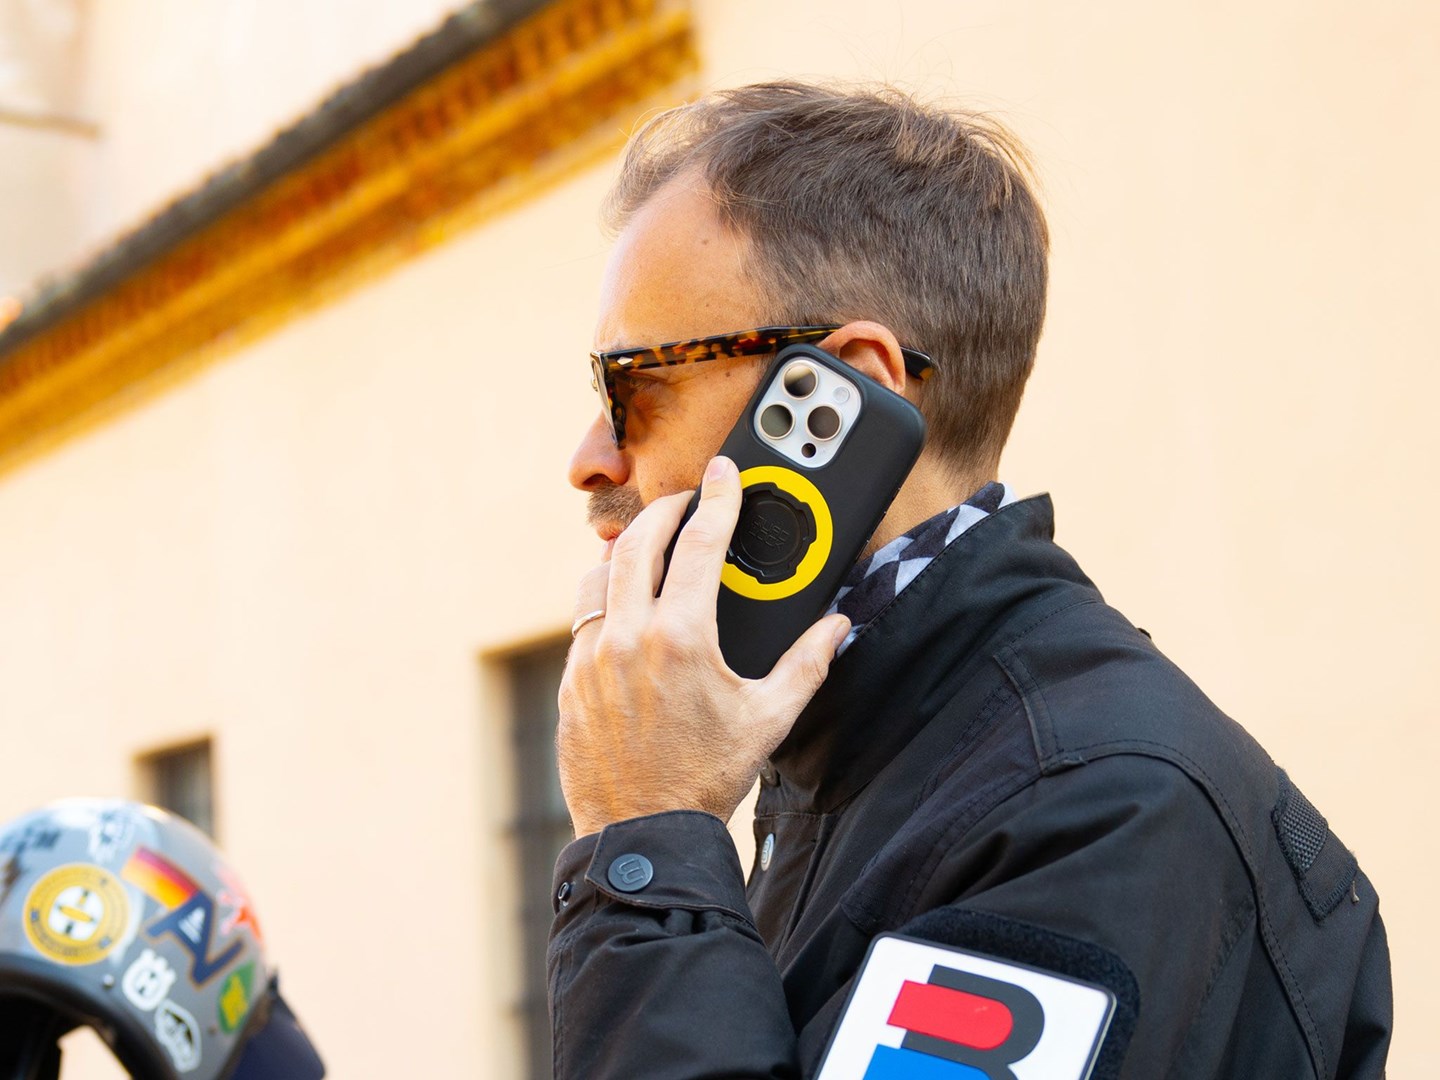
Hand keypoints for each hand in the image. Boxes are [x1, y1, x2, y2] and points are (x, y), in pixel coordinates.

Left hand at [557, 456, 849, 836]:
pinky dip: (606, 604)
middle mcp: (627, 638)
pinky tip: (627, 614)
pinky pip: (584, 623)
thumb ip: (808, 664)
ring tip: (648, 551)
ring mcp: (590, 660)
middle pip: (635, 543)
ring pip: (597, 579)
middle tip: (683, 502)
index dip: (716, 498)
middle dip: (662, 511)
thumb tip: (837, 626)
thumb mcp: (769, 718)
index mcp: (681, 637)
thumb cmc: (708, 777)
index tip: (722, 472)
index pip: (698, 543)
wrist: (644, 833)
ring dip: (623, 556)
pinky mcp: (570, 684)